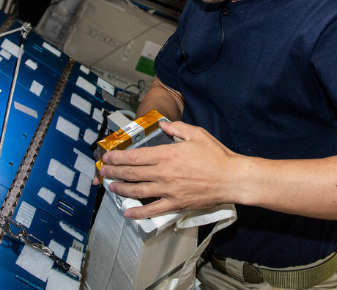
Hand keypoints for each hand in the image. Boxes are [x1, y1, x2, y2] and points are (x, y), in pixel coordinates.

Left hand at [98, 120, 245, 218]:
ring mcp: (168, 190)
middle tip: (104, 172)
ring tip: (111, 187)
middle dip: (114, 172)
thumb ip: (177, 128)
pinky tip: (128, 212)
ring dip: (121, 189)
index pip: (135, 156)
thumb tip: (163, 124)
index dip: (118, 158)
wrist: (231, 179)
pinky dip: (138, 212)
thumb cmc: (217, 156)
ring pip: (137, 191)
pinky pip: (152, 210)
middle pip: (132, 173)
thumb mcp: (197, 134)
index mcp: (167, 154)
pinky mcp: (175, 204)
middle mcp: (164, 173)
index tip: (108, 158)